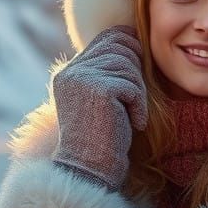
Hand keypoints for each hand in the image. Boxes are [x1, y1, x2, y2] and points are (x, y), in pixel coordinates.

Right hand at [51, 25, 147, 190]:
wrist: (90, 170)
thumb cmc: (102, 139)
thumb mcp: (99, 99)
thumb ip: (106, 72)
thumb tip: (132, 37)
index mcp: (68, 73)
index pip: (106, 37)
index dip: (129, 45)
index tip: (139, 69)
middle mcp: (71, 72)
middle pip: (120, 46)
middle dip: (136, 69)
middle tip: (135, 98)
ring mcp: (82, 79)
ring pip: (128, 65)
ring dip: (138, 91)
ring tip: (132, 114)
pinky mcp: (98, 89)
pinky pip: (133, 85)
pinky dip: (139, 105)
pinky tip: (135, 124)